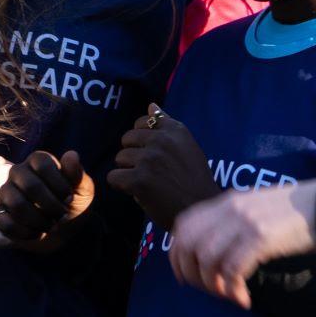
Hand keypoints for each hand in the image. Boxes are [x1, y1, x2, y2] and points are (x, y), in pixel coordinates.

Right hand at [0, 149, 96, 247]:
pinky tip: (37, 233)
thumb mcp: (83, 191)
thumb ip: (77, 174)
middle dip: (51, 205)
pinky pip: (6, 223)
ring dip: (39, 220)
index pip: (43, 164)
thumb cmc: (73, 205)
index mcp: (38, 160)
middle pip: (30, 185)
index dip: (59, 184)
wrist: (65, 232)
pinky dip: (26, 232)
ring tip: (50, 225)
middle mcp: (18, 172)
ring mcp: (6, 192)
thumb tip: (72, 155)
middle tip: (62, 215)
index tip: (69, 198)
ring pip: (17, 205)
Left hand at [105, 105, 215, 226]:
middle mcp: (162, 140)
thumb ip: (167, 125)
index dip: (142, 140)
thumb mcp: (187, 147)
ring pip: (120, 158)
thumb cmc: (194, 181)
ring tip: (148, 183)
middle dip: (133, 155)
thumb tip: (150, 105)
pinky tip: (138, 192)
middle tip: (151, 172)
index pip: (142, 122)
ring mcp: (150, 159)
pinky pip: (114, 177)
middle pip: (127, 139)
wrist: (201, 211)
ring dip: (128, 171)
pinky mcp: (139, 180)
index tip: (154, 156)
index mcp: (175, 130)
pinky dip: (122, 186)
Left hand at [167, 178, 315, 307]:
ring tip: (229, 296)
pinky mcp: (261, 237)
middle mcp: (230, 208)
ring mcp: (245, 222)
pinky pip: (233, 269)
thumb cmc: (295, 215)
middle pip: (188, 244)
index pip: (183, 225)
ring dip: (213, 285)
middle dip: (190, 273)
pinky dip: (233, 289)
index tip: (184, 277)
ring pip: (206, 259)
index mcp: (226, 202)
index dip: (176, 254)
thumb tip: (212, 253)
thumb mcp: (256, 210)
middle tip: (207, 291)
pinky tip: (243, 299)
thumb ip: (232, 224)